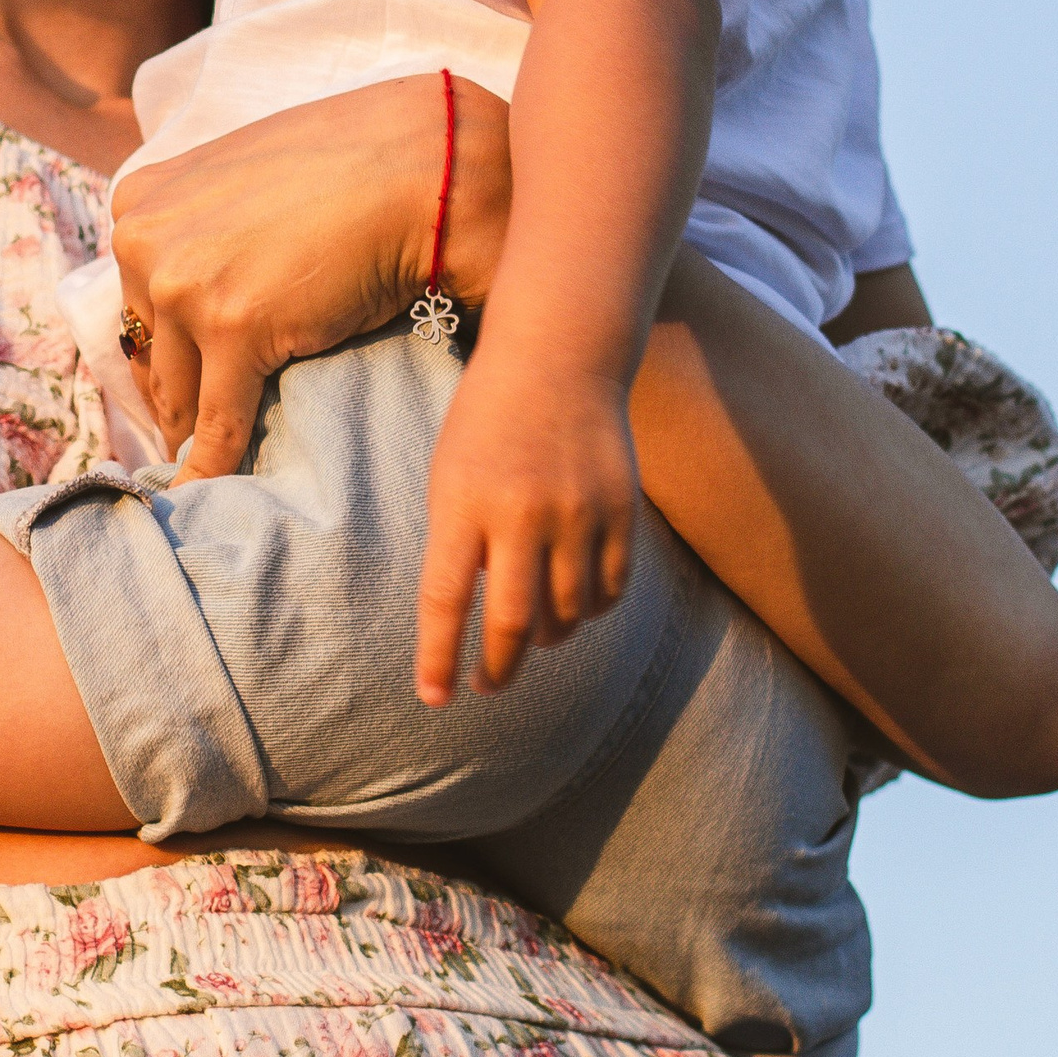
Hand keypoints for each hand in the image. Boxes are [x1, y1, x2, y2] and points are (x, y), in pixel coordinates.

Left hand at [112, 78, 509, 476]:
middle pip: (148, 352)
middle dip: (174, 395)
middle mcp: (144, 240)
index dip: (161, 349)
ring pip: (179, 394)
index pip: (134, 302)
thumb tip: (179, 290)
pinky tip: (201, 496)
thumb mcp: (238, 179)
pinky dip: (209, 467)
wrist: (418, 167)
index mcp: (140, 203)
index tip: (178, 384)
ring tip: (213, 463)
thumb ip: (198, 225)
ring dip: (197, 432)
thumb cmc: (347, 167)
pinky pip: (217, 425)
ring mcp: (184, 285)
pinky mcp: (234, 330)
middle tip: (194, 435)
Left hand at [417, 353, 639, 697]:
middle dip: (498, 668)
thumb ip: (460, 540)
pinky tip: (574, 606)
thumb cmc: (488, 420)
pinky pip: (610, 589)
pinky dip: (590, 610)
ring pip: (568, 613)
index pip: (446, 599)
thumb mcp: (451, 472)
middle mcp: (523, 512)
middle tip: (486, 685)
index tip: (435, 698)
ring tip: (532, 635)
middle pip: (514, 621)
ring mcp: (579, 513)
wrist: (560, 358)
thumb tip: (476, 615)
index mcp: (464, 501)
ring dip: (547, 637)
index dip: (439, 657)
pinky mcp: (622, 512)